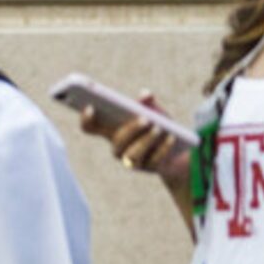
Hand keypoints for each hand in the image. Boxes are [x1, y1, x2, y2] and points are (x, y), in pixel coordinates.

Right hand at [76, 89, 191, 188]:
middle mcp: (118, 147)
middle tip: (146, 119)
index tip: (90, 107)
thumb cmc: (159, 126)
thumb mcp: (155, 111)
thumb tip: (145, 95)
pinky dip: (163, 147)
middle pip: (117, 141)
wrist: (177, 150)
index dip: (86, 119)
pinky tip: (171, 137)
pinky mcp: (147, 168)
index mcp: (111, 131)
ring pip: (133, 155)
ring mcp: (131, 160)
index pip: (90, 127)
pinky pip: (153, 160)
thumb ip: (148, 102)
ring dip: (146, 140)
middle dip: (131, 130)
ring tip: (159, 128)